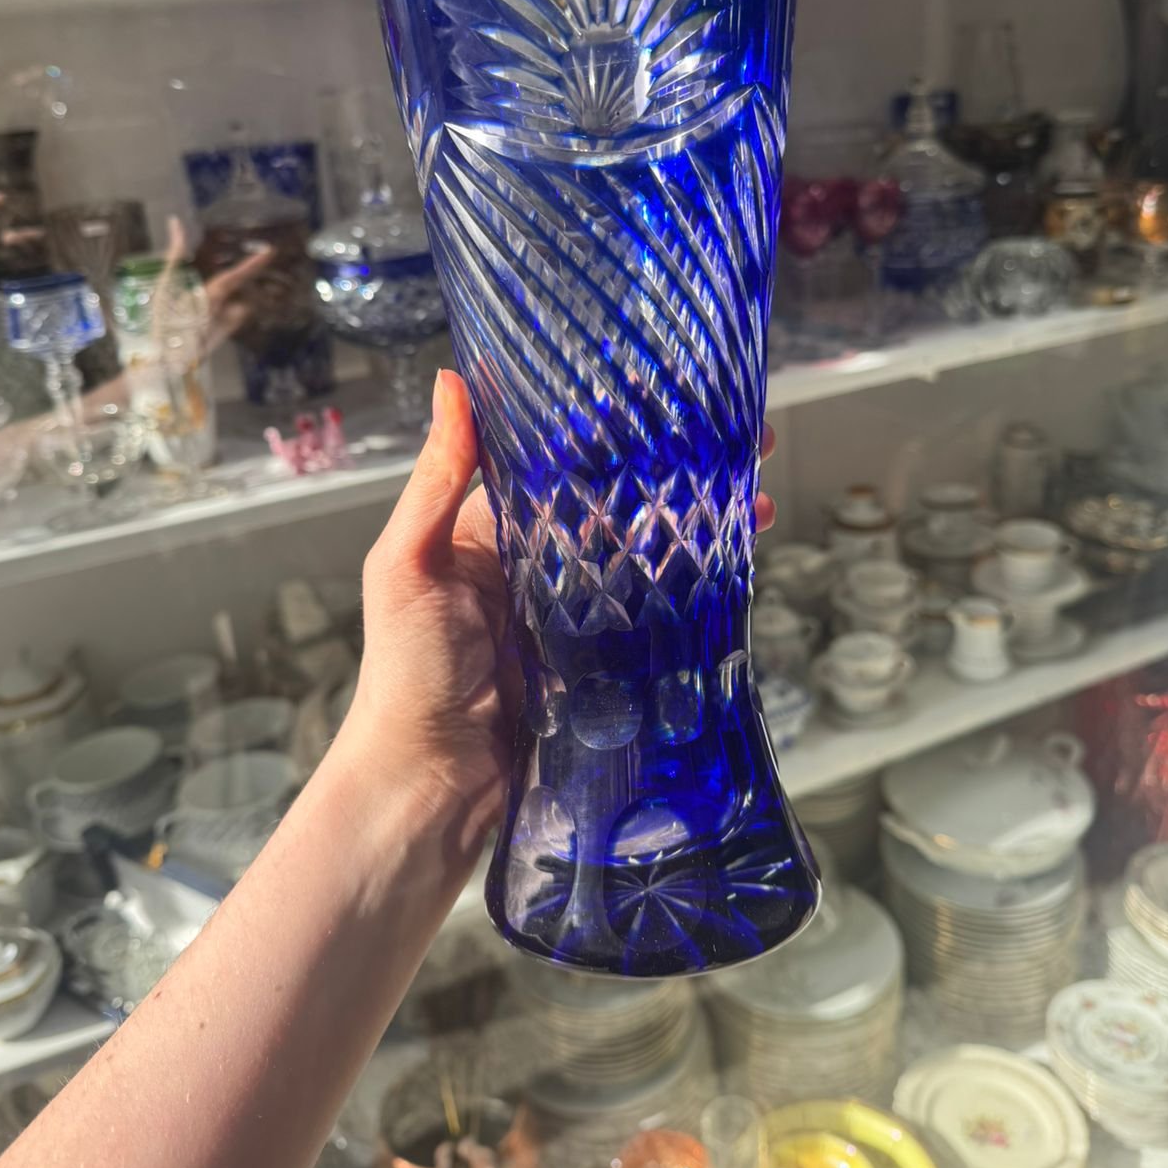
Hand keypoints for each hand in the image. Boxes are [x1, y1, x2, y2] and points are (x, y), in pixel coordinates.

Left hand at [347, 371, 777, 830]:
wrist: (429, 785)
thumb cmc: (406, 671)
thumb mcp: (410, 564)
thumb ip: (438, 478)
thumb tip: (453, 381)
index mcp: (492, 527)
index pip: (563, 459)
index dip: (616, 425)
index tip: (668, 392)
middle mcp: (539, 562)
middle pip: (621, 500)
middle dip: (680, 468)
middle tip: (747, 439)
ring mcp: (577, 613)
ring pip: (649, 551)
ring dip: (702, 521)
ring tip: (760, 494)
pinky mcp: (606, 662)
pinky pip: (657, 612)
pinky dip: (698, 585)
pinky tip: (738, 561)